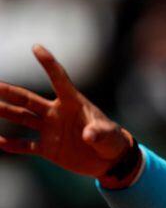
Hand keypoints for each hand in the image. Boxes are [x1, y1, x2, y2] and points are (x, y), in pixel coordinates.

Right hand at [0, 45, 130, 177]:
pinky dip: (12, 144)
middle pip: (28, 99)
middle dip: (9, 91)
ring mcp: (51, 130)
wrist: (110, 160)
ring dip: (5, 112)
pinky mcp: (49, 148)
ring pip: (22, 118)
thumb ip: (98, 133)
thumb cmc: (111, 140)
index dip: (49, 64)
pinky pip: (26, 145)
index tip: (36, 47)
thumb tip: (88, 135)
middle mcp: (57, 113)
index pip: (59, 79)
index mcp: (73, 103)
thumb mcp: (108, 135)